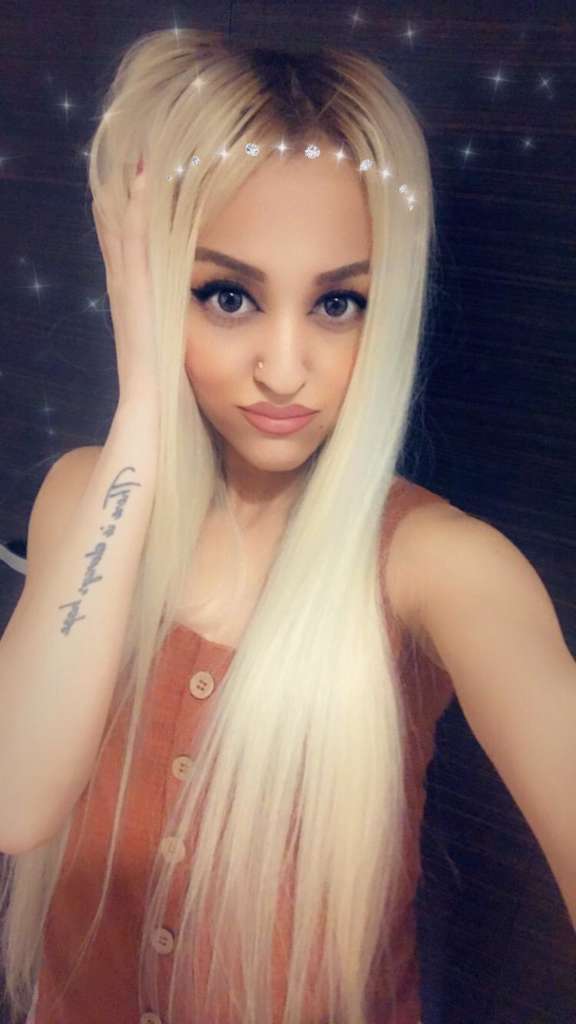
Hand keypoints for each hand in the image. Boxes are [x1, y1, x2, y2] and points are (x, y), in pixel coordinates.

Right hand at [92, 162, 158, 405]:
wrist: (147, 422)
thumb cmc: (164, 408)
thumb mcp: (174, 374)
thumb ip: (182, 358)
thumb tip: (201, 355)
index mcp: (140, 321)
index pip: (133, 272)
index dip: (129, 239)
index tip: (132, 208)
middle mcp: (130, 305)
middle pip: (122, 249)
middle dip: (122, 213)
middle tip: (124, 172)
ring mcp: (130, 300)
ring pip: (126, 241)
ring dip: (129, 204)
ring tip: (133, 167)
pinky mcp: (136, 298)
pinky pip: (138, 248)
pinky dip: (139, 215)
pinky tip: (145, 185)